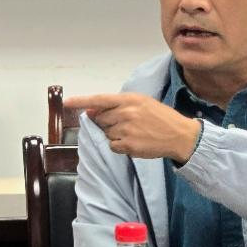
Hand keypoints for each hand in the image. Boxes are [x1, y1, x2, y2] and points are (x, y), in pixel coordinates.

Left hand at [65, 93, 201, 162]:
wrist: (180, 135)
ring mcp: (126, 129)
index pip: (99, 99)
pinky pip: (113, 146)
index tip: (67, 102)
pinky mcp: (128, 144)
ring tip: (134, 133)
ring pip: (107, 133)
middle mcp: (125, 113)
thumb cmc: (162, 118)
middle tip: (126, 124)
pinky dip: (120, 146)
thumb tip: (93, 111)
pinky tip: (134, 142)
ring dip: (115, 135)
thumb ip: (119, 105)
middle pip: (101, 119)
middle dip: (108, 122)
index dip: (81, 101)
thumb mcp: (143, 103)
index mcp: (129, 99)